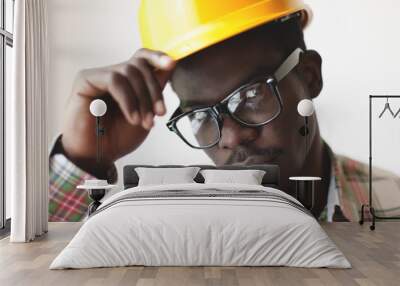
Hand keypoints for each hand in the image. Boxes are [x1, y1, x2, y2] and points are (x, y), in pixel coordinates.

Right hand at [61, 48, 175, 176]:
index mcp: (127, 81)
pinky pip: (114, 80)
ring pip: (129, 72)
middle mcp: (113, 75)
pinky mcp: (85, 80)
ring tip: (143, 121)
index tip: (171, 64)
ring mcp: (99, 76)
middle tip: (159, 114)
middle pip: (140, 65)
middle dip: (154, 90)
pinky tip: (132, 117)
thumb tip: (172, 66)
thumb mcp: (145, 114)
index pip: (142, 58)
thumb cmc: (117, 138)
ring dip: (142, 99)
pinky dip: (128, 100)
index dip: (158, 57)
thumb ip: (155, 91)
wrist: (96, 157)